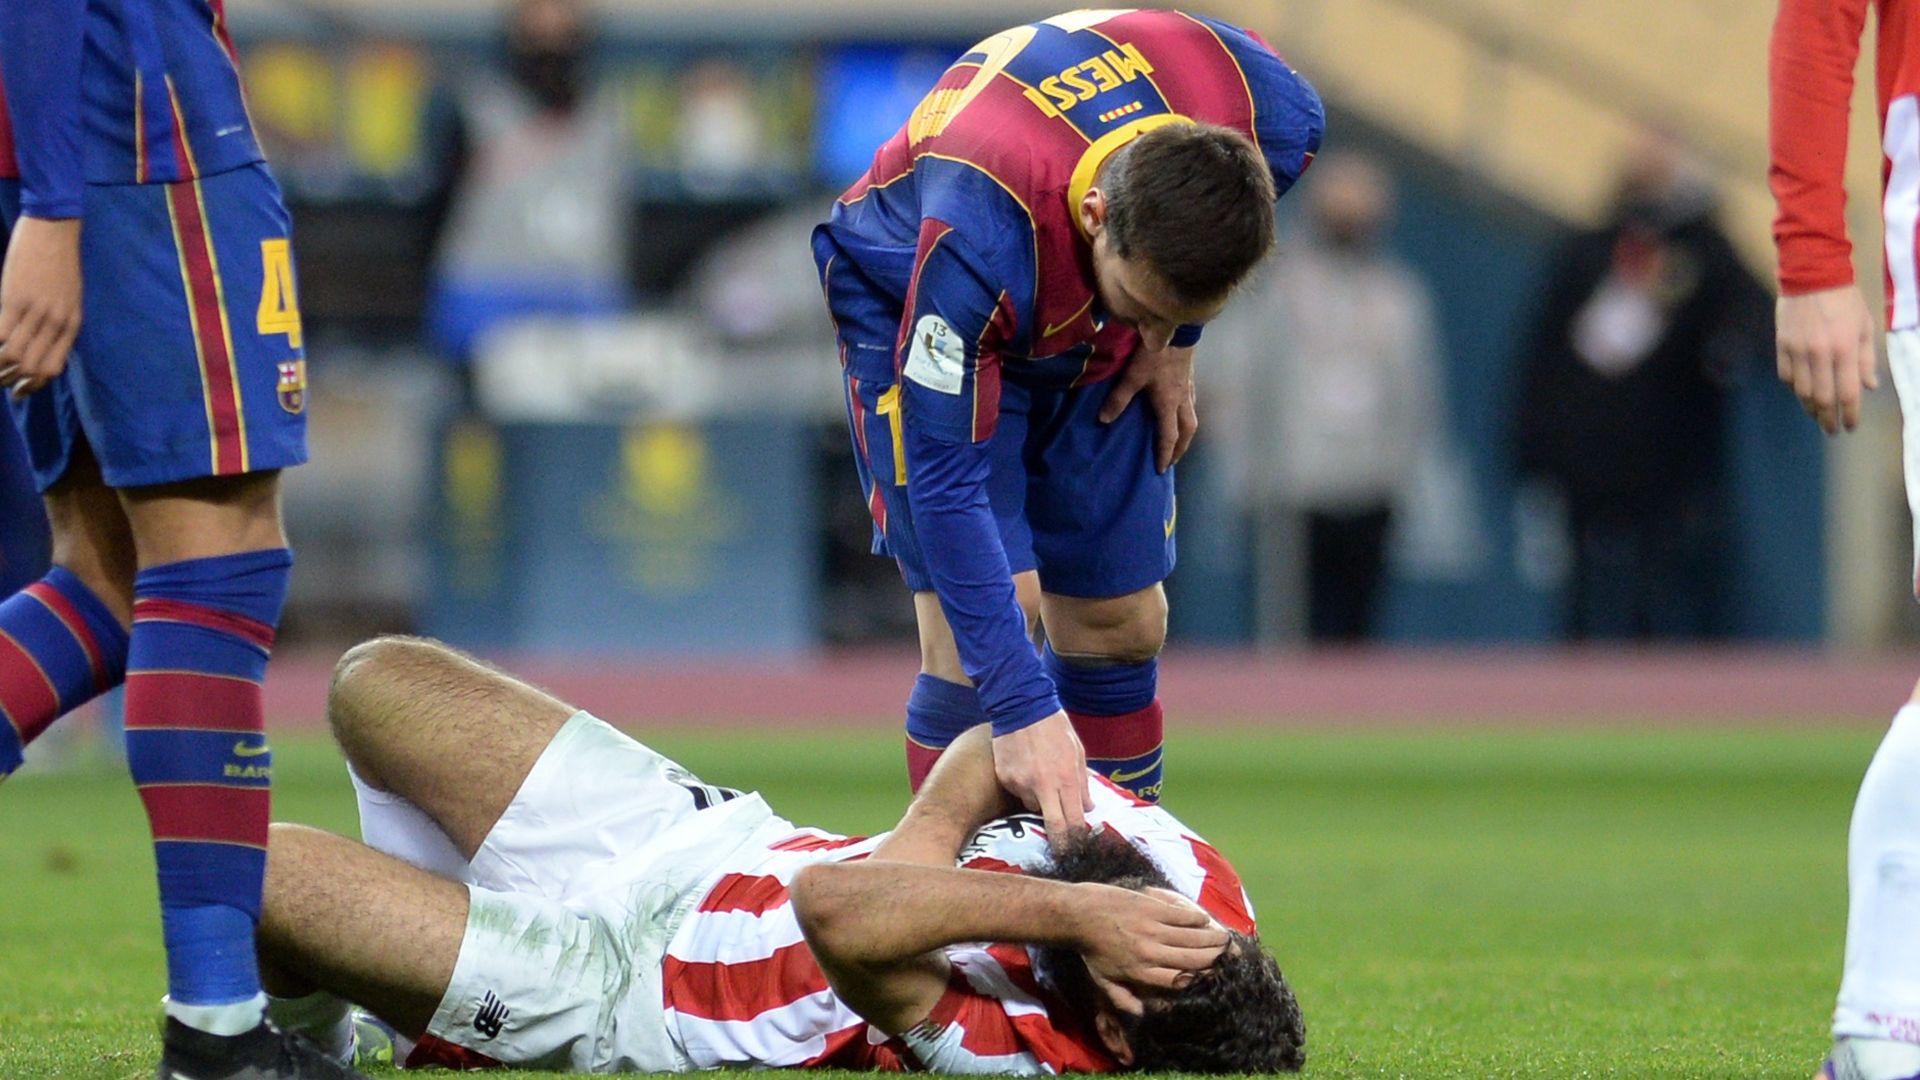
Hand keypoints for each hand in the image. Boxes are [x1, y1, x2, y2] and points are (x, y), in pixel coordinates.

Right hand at [0, 216, 82, 399]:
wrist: (55, 231)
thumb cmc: (59, 263)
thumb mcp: (68, 298)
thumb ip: (57, 322)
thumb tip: (40, 344)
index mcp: (71, 325)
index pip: (52, 368)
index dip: (33, 384)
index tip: (18, 389)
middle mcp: (56, 323)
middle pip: (33, 368)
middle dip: (12, 381)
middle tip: (0, 381)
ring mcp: (36, 312)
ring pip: (15, 356)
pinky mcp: (14, 299)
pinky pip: (0, 335)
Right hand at [992, 711, 1090, 843]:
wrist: (1022, 706)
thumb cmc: (1054, 728)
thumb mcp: (1078, 752)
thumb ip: (1083, 783)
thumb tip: (1088, 808)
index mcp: (1066, 778)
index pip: (1073, 820)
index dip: (1076, 838)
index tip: (1077, 848)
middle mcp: (1043, 785)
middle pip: (1053, 826)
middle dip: (1060, 843)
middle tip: (1063, 852)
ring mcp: (1021, 783)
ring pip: (1033, 806)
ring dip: (1040, 800)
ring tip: (1040, 775)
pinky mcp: (1006, 778)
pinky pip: (1017, 791)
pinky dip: (1023, 785)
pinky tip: (1025, 766)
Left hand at [1070, 884, 1227, 1015]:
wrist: (1078, 914)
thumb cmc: (1090, 949)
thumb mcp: (1103, 981)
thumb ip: (1123, 999)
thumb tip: (1143, 1013)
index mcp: (1141, 972)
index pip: (1179, 980)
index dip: (1199, 979)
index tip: (1213, 976)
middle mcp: (1150, 953)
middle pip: (1192, 959)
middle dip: (1214, 958)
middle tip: (1229, 956)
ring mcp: (1152, 929)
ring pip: (1191, 937)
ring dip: (1211, 938)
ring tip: (1225, 939)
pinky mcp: (1151, 908)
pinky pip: (1181, 915)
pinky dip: (1196, 918)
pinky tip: (1205, 920)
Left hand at [1098, 342, 1196, 471]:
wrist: (1176, 329)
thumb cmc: (1154, 354)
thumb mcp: (1132, 376)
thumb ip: (1118, 399)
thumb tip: (1103, 421)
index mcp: (1168, 404)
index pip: (1169, 436)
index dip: (1165, 454)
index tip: (1161, 469)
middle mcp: (1183, 400)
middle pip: (1187, 431)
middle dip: (1181, 448)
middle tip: (1173, 460)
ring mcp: (1189, 388)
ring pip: (1193, 417)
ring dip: (1186, 433)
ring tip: (1179, 440)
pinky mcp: (1191, 377)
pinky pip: (1193, 403)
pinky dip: (1188, 414)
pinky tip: (1182, 410)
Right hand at [1776, 285, 1877, 433]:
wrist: (1812, 274)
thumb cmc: (1845, 300)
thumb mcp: (1865, 327)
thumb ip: (1867, 359)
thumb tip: (1869, 387)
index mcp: (1845, 348)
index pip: (1848, 392)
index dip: (1850, 413)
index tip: (1850, 426)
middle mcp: (1820, 353)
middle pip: (1822, 398)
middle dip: (1828, 418)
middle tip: (1832, 429)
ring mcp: (1798, 350)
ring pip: (1801, 391)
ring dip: (1810, 407)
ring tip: (1817, 414)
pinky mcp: (1782, 345)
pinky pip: (1786, 376)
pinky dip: (1795, 388)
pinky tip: (1802, 391)